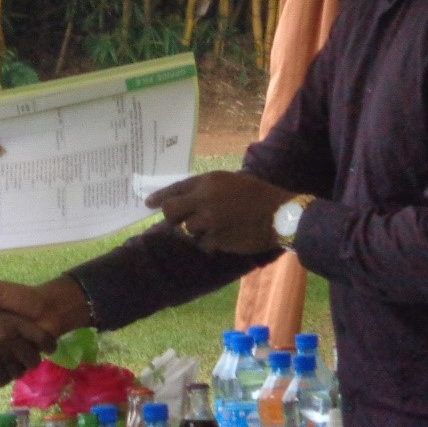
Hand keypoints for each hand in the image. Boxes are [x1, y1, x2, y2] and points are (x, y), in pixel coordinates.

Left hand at [145, 170, 293, 253]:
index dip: (159, 197)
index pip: (175, 189)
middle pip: (171, 211)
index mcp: (207, 181)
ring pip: (187, 230)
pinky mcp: (217, 239)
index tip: (148, 203)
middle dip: (173, 218)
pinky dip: (210, 244)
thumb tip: (186, 199)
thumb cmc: (257, 194)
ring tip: (213, 229)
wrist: (280, 213)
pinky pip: (203, 244)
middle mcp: (204, 199)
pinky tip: (224, 238)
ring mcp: (209, 220)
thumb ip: (206, 189)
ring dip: (196, 232)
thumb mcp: (229, 182)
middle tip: (181, 221)